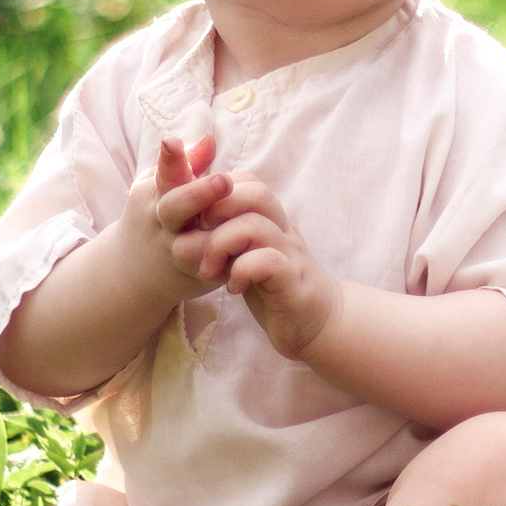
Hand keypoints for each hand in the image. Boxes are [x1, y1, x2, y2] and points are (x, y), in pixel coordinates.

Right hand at [126, 134, 233, 301]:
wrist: (132, 274)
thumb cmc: (157, 218)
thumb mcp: (160, 190)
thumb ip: (186, 166)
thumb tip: (209, 140)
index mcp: (156, 197)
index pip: (163, 175)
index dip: (169, 159)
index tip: (171, 141)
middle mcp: (165, 225)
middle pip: (175, 208)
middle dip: (198, 194)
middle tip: (224, 181)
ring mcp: (181, 252)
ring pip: (195, 244)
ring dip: (218, 235)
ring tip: (242, 221)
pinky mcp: (202, 274)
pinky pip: (220, 265)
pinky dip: (234, 257)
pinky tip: (257, 246)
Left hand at [186, 171, 343, 359]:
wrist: (320, 323)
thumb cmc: (275, 288)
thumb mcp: (248, 255)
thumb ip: (228, 236)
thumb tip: (186, 226)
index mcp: (272, 220)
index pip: (247, 181)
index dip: (216, 193)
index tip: (197, 223)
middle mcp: (284, 230)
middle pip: (256, 191)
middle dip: (216, 208)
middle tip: (198, 237)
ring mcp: (291, 254)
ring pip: (255, 224)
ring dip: (219, 244)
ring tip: (208, 270)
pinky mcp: (293, 282)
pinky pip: (266, 261)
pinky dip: (241, 271)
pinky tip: (233, 287)